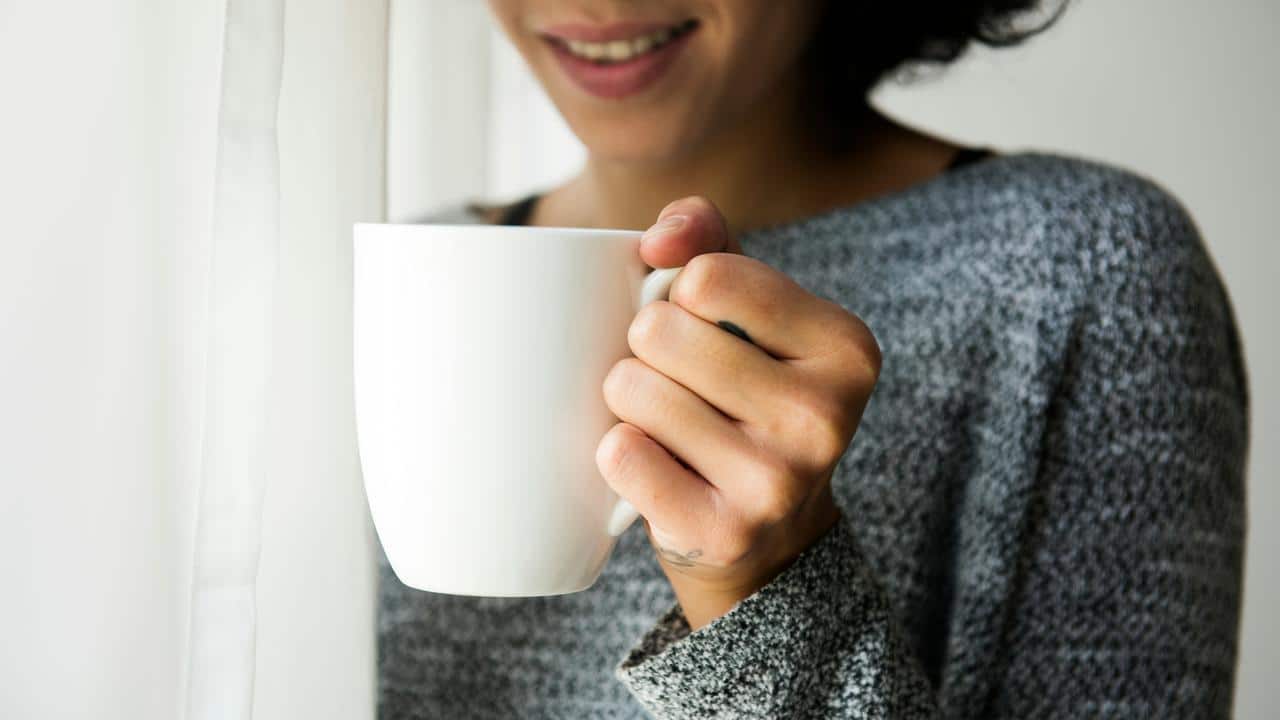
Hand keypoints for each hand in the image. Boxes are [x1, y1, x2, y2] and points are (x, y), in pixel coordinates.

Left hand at [596, 197, 881, 629]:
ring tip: (665, 425)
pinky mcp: (725, 533)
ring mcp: (778, 482)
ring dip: (626, 401)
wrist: (768, 542)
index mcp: (846, 347)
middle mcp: (824, 416)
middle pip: (660, 331)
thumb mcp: (747, 310)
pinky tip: (656, 467)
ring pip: (632, 390)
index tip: (702, 328)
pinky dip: (617, 454)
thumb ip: (708, 240)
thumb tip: (659, 240)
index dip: (678, 296)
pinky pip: (621, 455)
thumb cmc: (744, 396)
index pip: (706, 276)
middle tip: (677, 383)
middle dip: (645, 349)